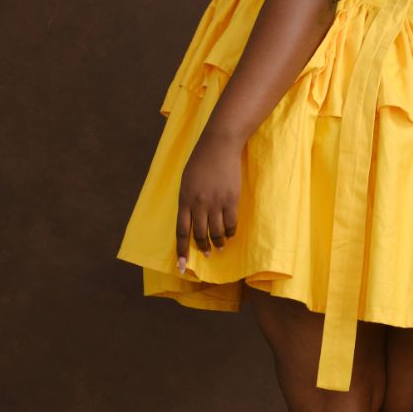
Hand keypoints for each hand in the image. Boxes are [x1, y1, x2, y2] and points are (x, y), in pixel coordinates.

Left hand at [175, 126, 243, 271]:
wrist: (218, 145)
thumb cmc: (201, 161)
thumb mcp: (186, 181)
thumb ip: (187, 201)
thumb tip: (190, 219)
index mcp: (184, 200)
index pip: (181, 231)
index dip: (181, 250)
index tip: (182, 265)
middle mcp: (198, 204)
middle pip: (199, 235)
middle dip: (202, 248)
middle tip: (207, 254)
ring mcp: (215, 203)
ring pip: (216, 232)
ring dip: (218, 242)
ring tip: (220, 246)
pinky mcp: (230, 199)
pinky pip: (231, 223)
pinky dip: (230, 232)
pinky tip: (230, 234)